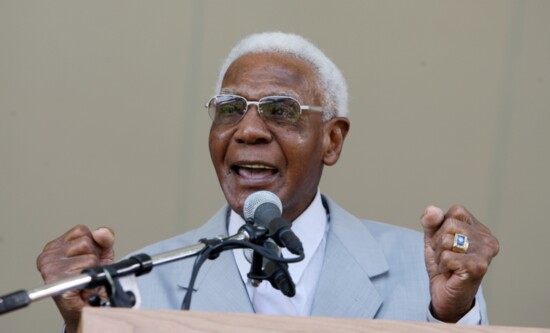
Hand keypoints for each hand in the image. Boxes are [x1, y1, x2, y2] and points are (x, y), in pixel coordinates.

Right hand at [36, 225, 114, 332]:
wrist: (88, 306)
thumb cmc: (90, 280)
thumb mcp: (102, 253)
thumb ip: (105, 238)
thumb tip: (101, 232)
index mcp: (55, 246)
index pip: (81, 230)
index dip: (92, 244)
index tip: (87, 258)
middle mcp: (48, 255)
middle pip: (86, 242)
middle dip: (93, 256)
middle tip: (86, 270)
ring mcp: (50, 268)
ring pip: (89, 257)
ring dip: (93, 269)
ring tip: (85, 278)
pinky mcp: (56, 281)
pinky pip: (87, 270)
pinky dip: (91, 278)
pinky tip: (83, 285)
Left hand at [421, 205, 498, 322]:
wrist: (445, 294)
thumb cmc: (443, 265)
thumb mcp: (433, 238)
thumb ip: (431, 222)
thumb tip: (433, 210)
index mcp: (480, 228)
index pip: (456, 211)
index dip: (442, 226)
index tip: (447, 244)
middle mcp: (488, 239)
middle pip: (449, 224)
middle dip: (439, 242)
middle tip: (447, 257)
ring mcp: (485, 253)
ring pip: (446, 240)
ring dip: (440, 255)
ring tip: (449, 265)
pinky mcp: (478, 267)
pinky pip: (446, 256)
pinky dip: (442, 266)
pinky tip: (451, 273)